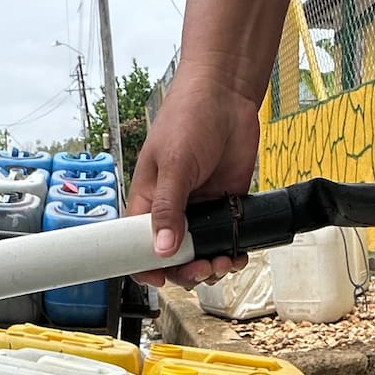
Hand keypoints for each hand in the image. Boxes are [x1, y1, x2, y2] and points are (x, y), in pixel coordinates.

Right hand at [127, 66, 258, 287]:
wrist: (228, 95)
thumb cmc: (189, 117)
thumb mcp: (174, 164)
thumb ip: (168, 208)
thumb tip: (162, 249)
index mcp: (147, 200)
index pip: (137, 245)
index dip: (146, 266)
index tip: (162, 279)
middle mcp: (171, 209)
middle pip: (172, 257)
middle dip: (186, 270)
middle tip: (202, 267)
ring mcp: (200, 209)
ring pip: (201, 253)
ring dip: (211, 266)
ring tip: (223, 262)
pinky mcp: (225, 205)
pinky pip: (226, 240)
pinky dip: (232, 253)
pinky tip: (238, 254)